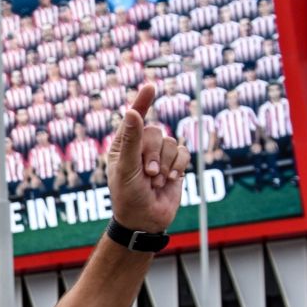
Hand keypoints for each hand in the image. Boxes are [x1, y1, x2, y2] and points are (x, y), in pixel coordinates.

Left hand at [104, 83, 190, 232]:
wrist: (145, 220)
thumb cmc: (128, 196)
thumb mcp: (126, 168)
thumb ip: (132, 140)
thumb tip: (131, 111)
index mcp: (123, 146)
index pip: (134, 118)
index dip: (142, 102)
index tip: (150, 86)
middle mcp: (141, 147)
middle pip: (157, 132)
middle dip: (154, 154)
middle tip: (148, 174)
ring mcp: (159, 155)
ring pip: (172, 142)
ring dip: (165, 164)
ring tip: (155, 181)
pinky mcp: (174, 164)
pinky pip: (183, 152)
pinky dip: (177, 167)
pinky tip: (170, 180)